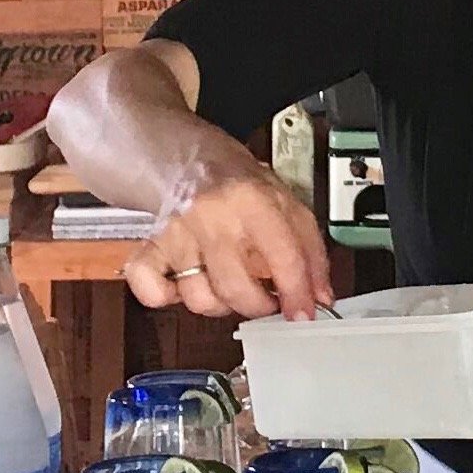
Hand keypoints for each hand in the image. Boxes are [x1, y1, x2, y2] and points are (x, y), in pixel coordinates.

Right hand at [126, 169, 333, 322]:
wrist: (190, 159)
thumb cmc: (240, 183)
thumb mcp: (287, 202)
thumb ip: (310, 250)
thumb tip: (321, 295)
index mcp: (253, 200)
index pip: (282, 257)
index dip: (297, 293)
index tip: (304, 313)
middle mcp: (213, 217)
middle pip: (236, 287)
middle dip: (259, 305)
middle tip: (267, 300)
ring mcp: (178, 234)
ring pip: (198, 297)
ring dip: (220, 304)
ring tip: (231, 287)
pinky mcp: (151, 247)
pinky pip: (152, 290)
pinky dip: (166, 297)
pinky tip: (185, 285)